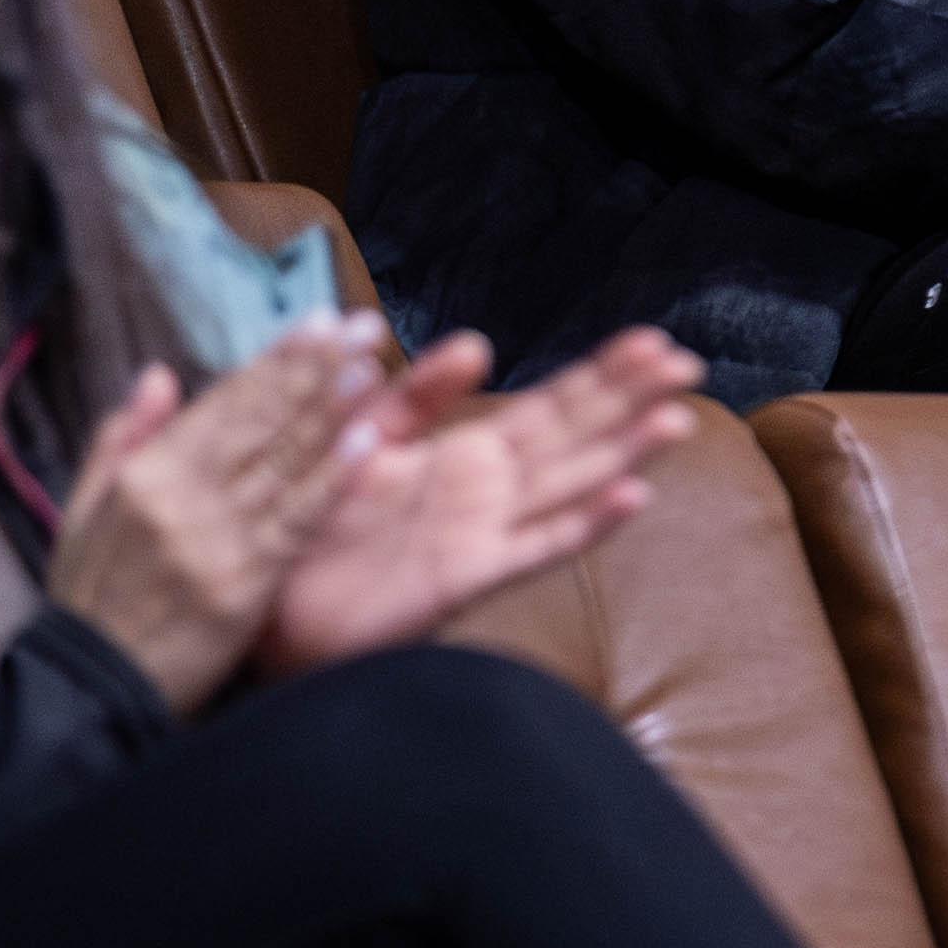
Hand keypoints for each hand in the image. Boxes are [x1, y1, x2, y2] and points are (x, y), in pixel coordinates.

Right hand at [42, 318, 381, 714]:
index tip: (316, 322)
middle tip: (361, 326)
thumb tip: (159, 375)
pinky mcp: (243, 584)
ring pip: (282, 461)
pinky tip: (364, 443)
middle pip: (259, 421)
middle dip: (314, 369)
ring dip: (331, 410)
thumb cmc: (91, 600)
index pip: (222, 404)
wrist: (90, 691)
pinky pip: (294, 521)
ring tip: (370, 367)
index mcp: (144, 474)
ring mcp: (214, 540)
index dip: (274, 361)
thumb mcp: (84, 512)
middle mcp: (180, 497)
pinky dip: (329, 479)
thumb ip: (123, 438)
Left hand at [254, 325, 700, 676]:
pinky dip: (585, 525)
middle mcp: (486, 494)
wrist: (258, 607)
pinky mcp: (464, 576)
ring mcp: (482, 535)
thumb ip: (417, 392)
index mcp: (465, 456)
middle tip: (688, 364)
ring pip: (569, 485)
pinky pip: (534, 547)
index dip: (602, 372)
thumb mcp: (364, 434)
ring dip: (625, 455)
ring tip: (676, 420)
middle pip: (574, 438)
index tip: (653, 340)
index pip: (550, 404)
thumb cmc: (310, 525)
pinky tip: (631, 499)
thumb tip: (480, 341)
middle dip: (630, 400)